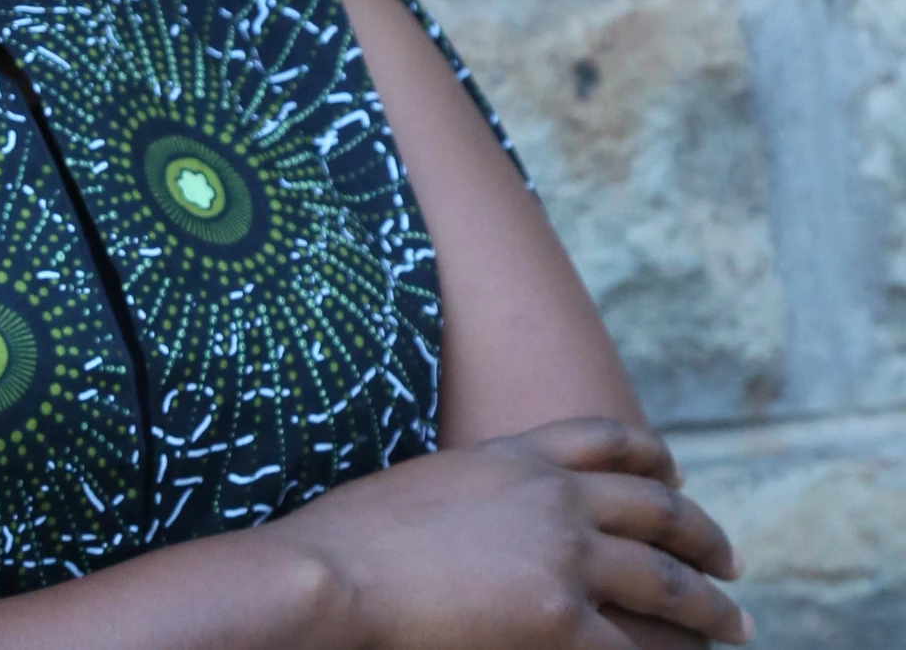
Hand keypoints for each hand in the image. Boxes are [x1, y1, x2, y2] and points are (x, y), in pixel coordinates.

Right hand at [279, 417, 749, 649]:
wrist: (334, 573)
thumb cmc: (353, 537)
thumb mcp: (425, 483)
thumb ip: (474, 490)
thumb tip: (486, 514)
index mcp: (515, 456)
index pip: (605, 440)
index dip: (652, 456)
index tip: (676, 472)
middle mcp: (553, 497)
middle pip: (656, 509)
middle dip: (702, 537)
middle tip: (730, 563)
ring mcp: (563, 558)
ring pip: (666, 582)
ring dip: (709, 608)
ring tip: (733, 626)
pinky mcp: (561, 622)